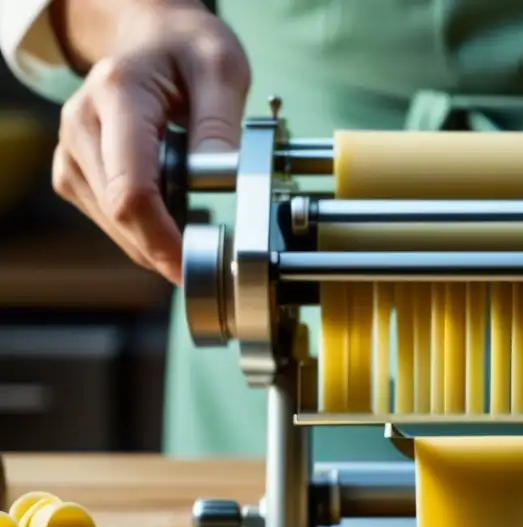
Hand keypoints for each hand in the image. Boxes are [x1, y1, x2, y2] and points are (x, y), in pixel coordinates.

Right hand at [51, 0, 249, 283]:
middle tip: (214, 259)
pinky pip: (109, 220)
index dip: (162, 239)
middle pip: (119, 215)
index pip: (131, 189)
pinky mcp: (74, 171)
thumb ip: (220, 125)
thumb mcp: (221, 69)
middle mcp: (82, 125)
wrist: (152, 38)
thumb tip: (224, 180)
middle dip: (166, 247)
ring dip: (157, 240)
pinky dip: (145, 230)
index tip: (194, 266)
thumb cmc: (188, 51)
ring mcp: (72, 150)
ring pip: (112, 225)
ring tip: (199, 226)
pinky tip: (174, 215)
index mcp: (117, 96)